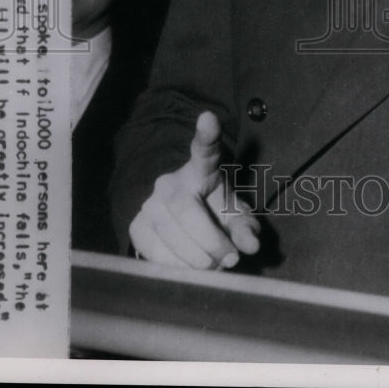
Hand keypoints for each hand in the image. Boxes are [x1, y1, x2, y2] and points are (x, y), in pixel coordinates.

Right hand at [129, 110, 259, 268]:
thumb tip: (251, 245)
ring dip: (196, 259)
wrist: (182, 224)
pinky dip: (176, 266)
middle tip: (229, 259)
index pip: (205, 149)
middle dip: (210, 241)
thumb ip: (246, 228)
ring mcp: (150, 203)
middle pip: (187, 209)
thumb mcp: (235, 217)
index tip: (208, 118)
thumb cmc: (215, 213)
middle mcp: (171, 181)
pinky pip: (154, 251)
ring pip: (170, 233)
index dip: (206, 134)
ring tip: (213, 266)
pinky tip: (189, 270)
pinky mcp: (137, 226)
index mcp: (202, 169)